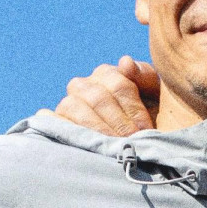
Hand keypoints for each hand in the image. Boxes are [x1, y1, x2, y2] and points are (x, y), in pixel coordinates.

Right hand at [41, 56, 159, 135]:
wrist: (144, 140)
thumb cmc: (152, 114)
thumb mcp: (156, 94)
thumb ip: (145, 75)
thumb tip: (124, 62)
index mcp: (108, 74)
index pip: (118, 85)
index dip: (133, 108)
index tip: (145, 128)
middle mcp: (84, 86)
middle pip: (97, 97)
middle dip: (117, 121)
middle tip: (131, 140)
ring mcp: (69, 104)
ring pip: (73, 107)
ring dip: (95, 127)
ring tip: (113, 145)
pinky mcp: (57, 122)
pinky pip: (50, 119)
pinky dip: (60, 127)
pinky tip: (79, 139)